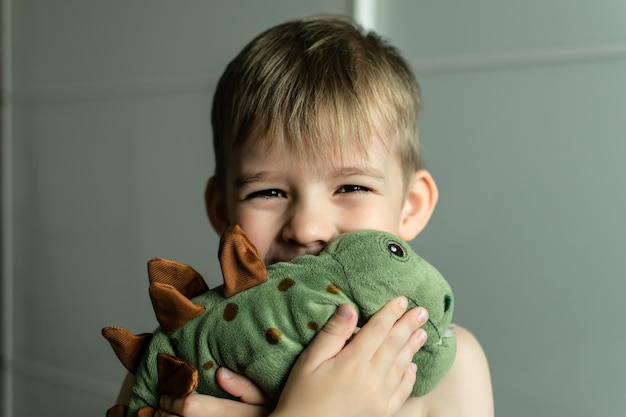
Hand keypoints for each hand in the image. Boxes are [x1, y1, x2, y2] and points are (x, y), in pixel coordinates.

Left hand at [156, 368, 270, 416]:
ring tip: (162, 415)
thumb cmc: (273, 415)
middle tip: (161, 404)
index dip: (173, 400)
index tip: (167, 394)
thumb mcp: (266, 399)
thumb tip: (220, 373)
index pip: (189, 407)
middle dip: (164, 412)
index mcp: (227, 414)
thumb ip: (245, 387)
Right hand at [272, 297, 427, 416]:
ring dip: (412, 347)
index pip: (377, 330)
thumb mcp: (309, 361)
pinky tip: (412, 367)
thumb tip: (349, 308)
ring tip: (422, 333)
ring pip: (401, 366)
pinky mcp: (381, 413)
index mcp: (353, 362)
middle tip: (422, 311)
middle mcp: (371, 378)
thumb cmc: (301, 398)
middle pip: (394, 344)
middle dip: (408, 325)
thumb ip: (332, 334)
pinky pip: (401, 392)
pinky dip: (409, 377)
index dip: (390, 313)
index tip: (402, 300)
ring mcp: (379, 398)